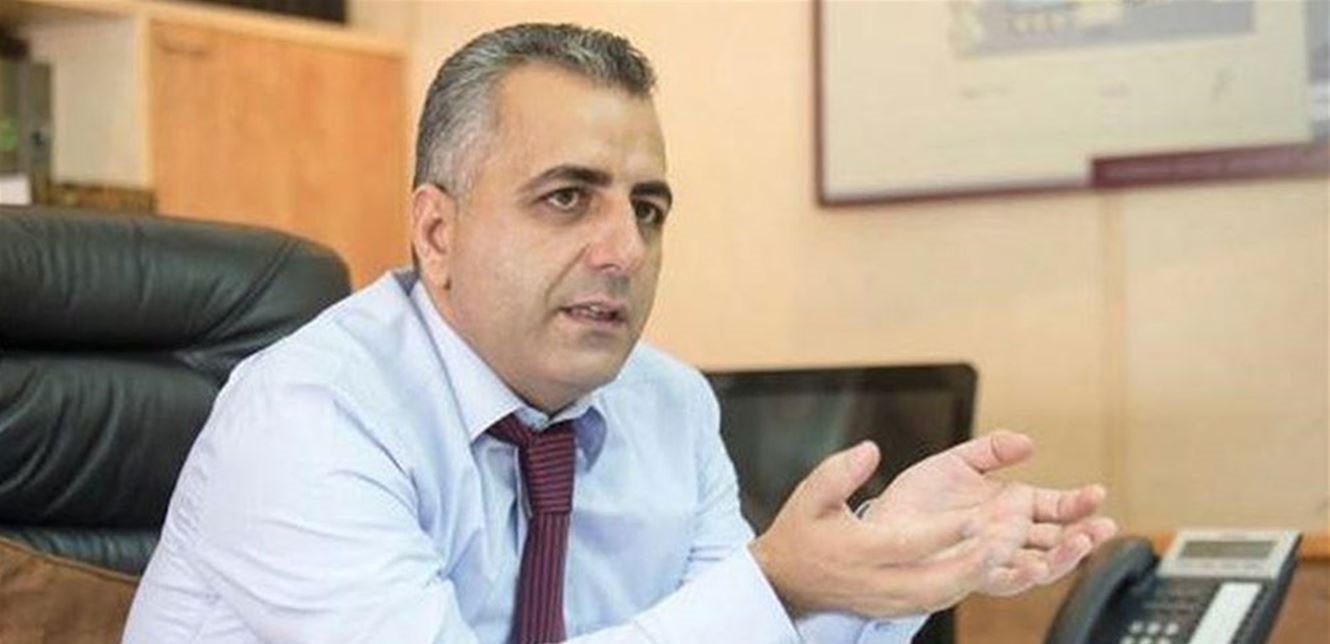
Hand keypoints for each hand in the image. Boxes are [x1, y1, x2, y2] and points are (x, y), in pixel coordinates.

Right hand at [750, 441, 1020, 617]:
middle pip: (936, 582)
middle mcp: (877, 582)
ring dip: (977, 577)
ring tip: (1009, 552)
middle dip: (976, 564)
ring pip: (943, 596)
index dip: (946, 532)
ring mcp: (889, 601)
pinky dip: (965, 585)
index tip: (978, 516)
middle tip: (1009, 543)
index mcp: (857, 551)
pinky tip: (986, 566)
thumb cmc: (801, 533)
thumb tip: (872, 450)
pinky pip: (938, 601)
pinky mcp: (896, 608)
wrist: (784, 582)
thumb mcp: (810, 495)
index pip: (909, 543)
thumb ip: (840, 471)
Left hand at [865, 431, 1117, 596]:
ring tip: (1079, 544)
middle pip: (1057, 540)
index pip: (1055, 507)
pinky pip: (1002, 580)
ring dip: (1062, 557)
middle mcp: (1008, 535)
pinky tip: (1034, 565)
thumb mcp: (957, 462)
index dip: (1078, 503)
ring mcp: (992, 556)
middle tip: (1103, 526)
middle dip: (1083, 535)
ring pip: (1039, 564)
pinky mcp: (971, 572)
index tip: (1096, 493)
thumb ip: (992, 450)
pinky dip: (1021, 574)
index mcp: (1011, 507)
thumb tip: (1027, 442)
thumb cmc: (919, 497)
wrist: (882, 523)